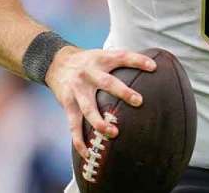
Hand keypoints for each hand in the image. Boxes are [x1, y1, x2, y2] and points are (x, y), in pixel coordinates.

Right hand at [45, 45, 156, 159]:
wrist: (55, 62)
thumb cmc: (87, 61)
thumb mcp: (102, 55)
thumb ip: (121, 61)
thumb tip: (153, 66)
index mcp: (101, 59)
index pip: (122, 57)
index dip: (137, 60)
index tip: (153, 67)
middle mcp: (89, 74)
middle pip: (107, 83)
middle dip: (123, 92)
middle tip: (139, 101)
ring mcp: (77, 90)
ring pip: (89, 109)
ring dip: (100, 122)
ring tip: (114, 133)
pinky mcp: (68, 104)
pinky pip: (73, 126)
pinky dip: (79, 142)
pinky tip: (88, 154)